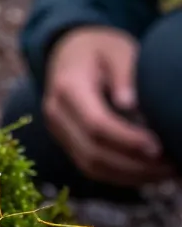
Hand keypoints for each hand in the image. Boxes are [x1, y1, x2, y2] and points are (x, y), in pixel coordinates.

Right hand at [43, 26, 174, 185]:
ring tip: (166, 172)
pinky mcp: (66, 141)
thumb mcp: (115, 50)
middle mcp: (56, 112)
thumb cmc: (98, 50)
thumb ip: (124, 72)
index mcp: (67, 87)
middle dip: (135, 165)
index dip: (127, 140)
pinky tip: (148, 172)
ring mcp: (58, 129)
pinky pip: (91, 167)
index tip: (159, 147)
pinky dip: (121, 176)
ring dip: (131, 175)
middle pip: (93, 151)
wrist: (67, 52)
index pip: (95, 124)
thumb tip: (130, 104)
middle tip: (173, 165)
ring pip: (92, 166)